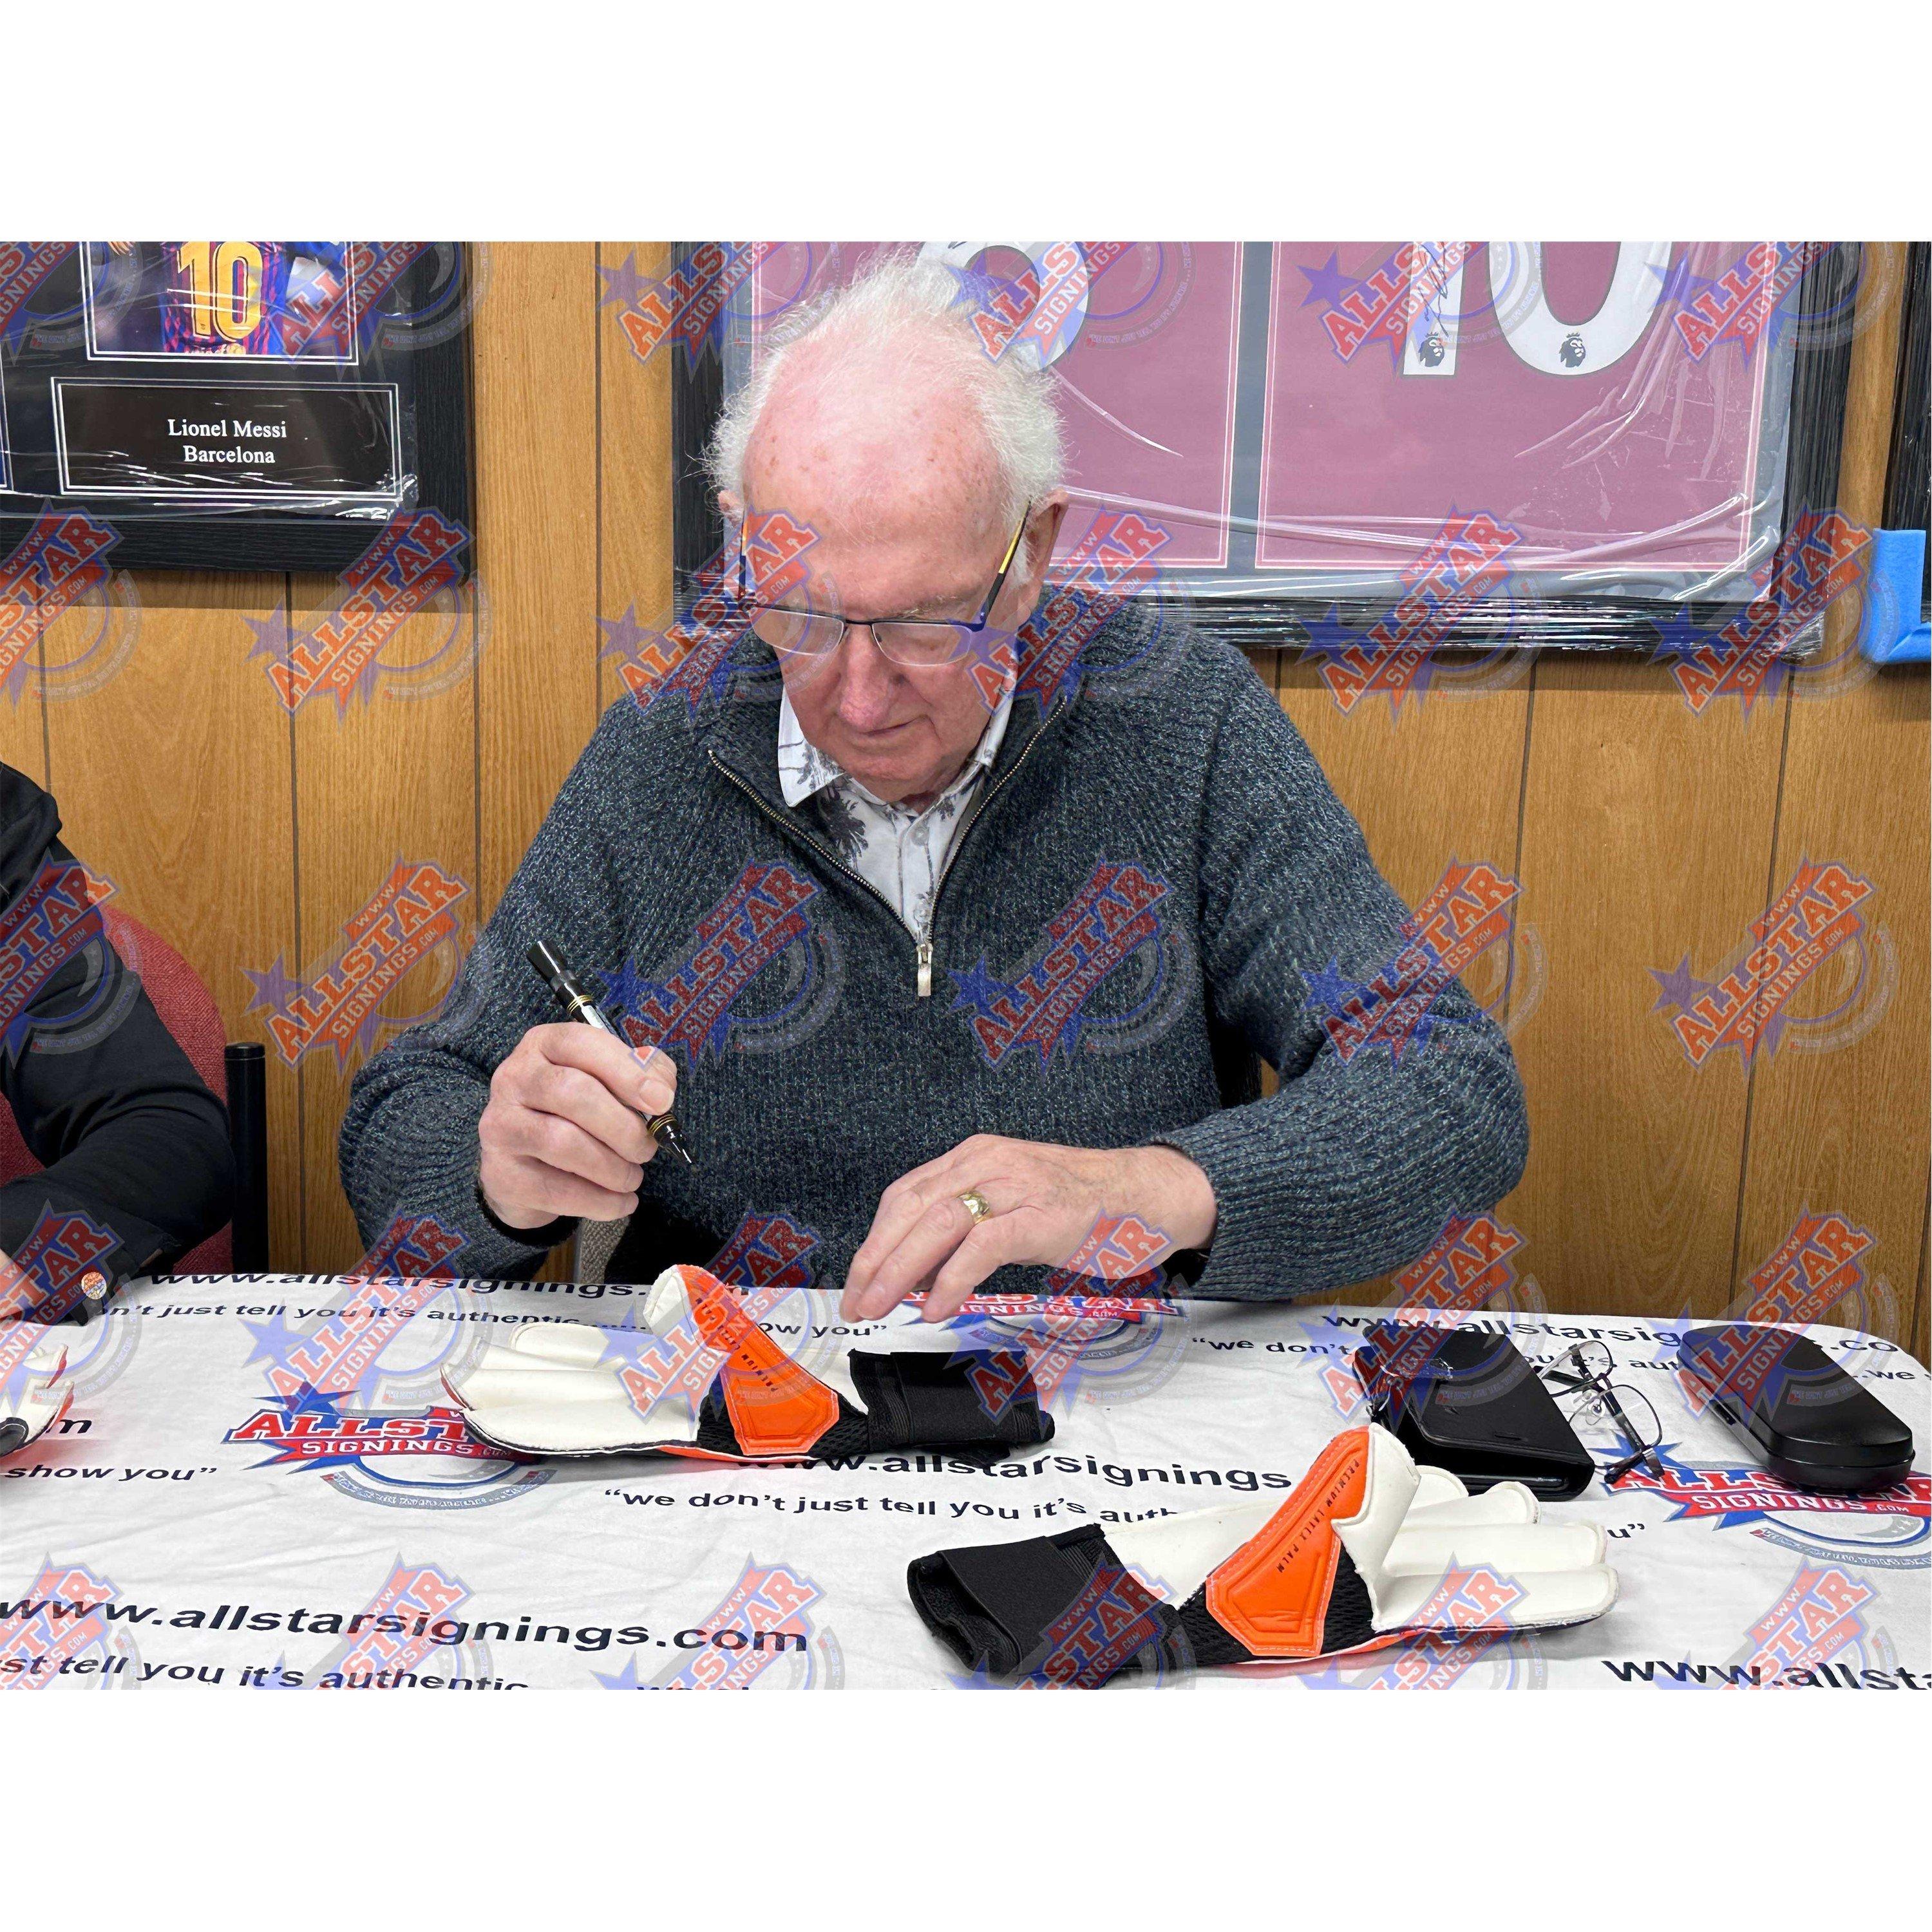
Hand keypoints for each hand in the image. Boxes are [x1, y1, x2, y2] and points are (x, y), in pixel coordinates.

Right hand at [477, 1024, 676, 1228]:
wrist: (525, 1169)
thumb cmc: (574, 1117)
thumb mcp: (605, 1084)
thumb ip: (639, 1076)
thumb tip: (661, 1091)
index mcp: (543, 1045)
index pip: (582, 1043)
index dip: (627, 1071)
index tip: (662, 1101)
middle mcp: (514, 1078)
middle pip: (573, 1093)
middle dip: (624, 1126)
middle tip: (647, 1149)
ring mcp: (501, 1125)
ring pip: (563, 1142)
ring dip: (613, 1168)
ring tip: (632, 1177)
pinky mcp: (501, 1173)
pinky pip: (555, 1190)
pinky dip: (600, 1201)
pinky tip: (620, 1202)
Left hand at [841, 1136, 1216, 1324]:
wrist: (1147, 1194)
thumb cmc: (1081, 1206)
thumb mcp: (1013, 1205)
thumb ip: (966, 1231)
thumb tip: (918, 1278)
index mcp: (975, 1157)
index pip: (905, 1195)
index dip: (875, 1240)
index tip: (858, 1280)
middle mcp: (987, 1163)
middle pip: (910, 1208)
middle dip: (875, 1260)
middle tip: (856, 1303)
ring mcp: (1015, 1187)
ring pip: (936, 1224)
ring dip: (900, 1272)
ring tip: (881, 1308)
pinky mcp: (1041, 1216)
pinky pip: (982, 1247)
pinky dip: (952, 1280)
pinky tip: (938, 1308)